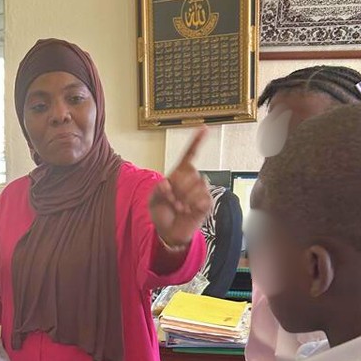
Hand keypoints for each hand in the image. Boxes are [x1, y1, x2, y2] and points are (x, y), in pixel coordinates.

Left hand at [148, 125, 212, 249]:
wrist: (169, 232)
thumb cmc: (162, 213)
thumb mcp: (153, 201)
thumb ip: (158, 190)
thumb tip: (167, 182)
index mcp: (178, 174)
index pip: (190, 155)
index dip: (197, 141)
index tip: (204, 128)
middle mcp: (192, 180)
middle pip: (191, 171)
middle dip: (178, 187)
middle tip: (171, 199)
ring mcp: (200, 191)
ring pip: (198, 184)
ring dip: (184, 198)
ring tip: (178, 207)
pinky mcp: (206, 203)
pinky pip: (202, 198)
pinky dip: (191, 206)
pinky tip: (186, 211)